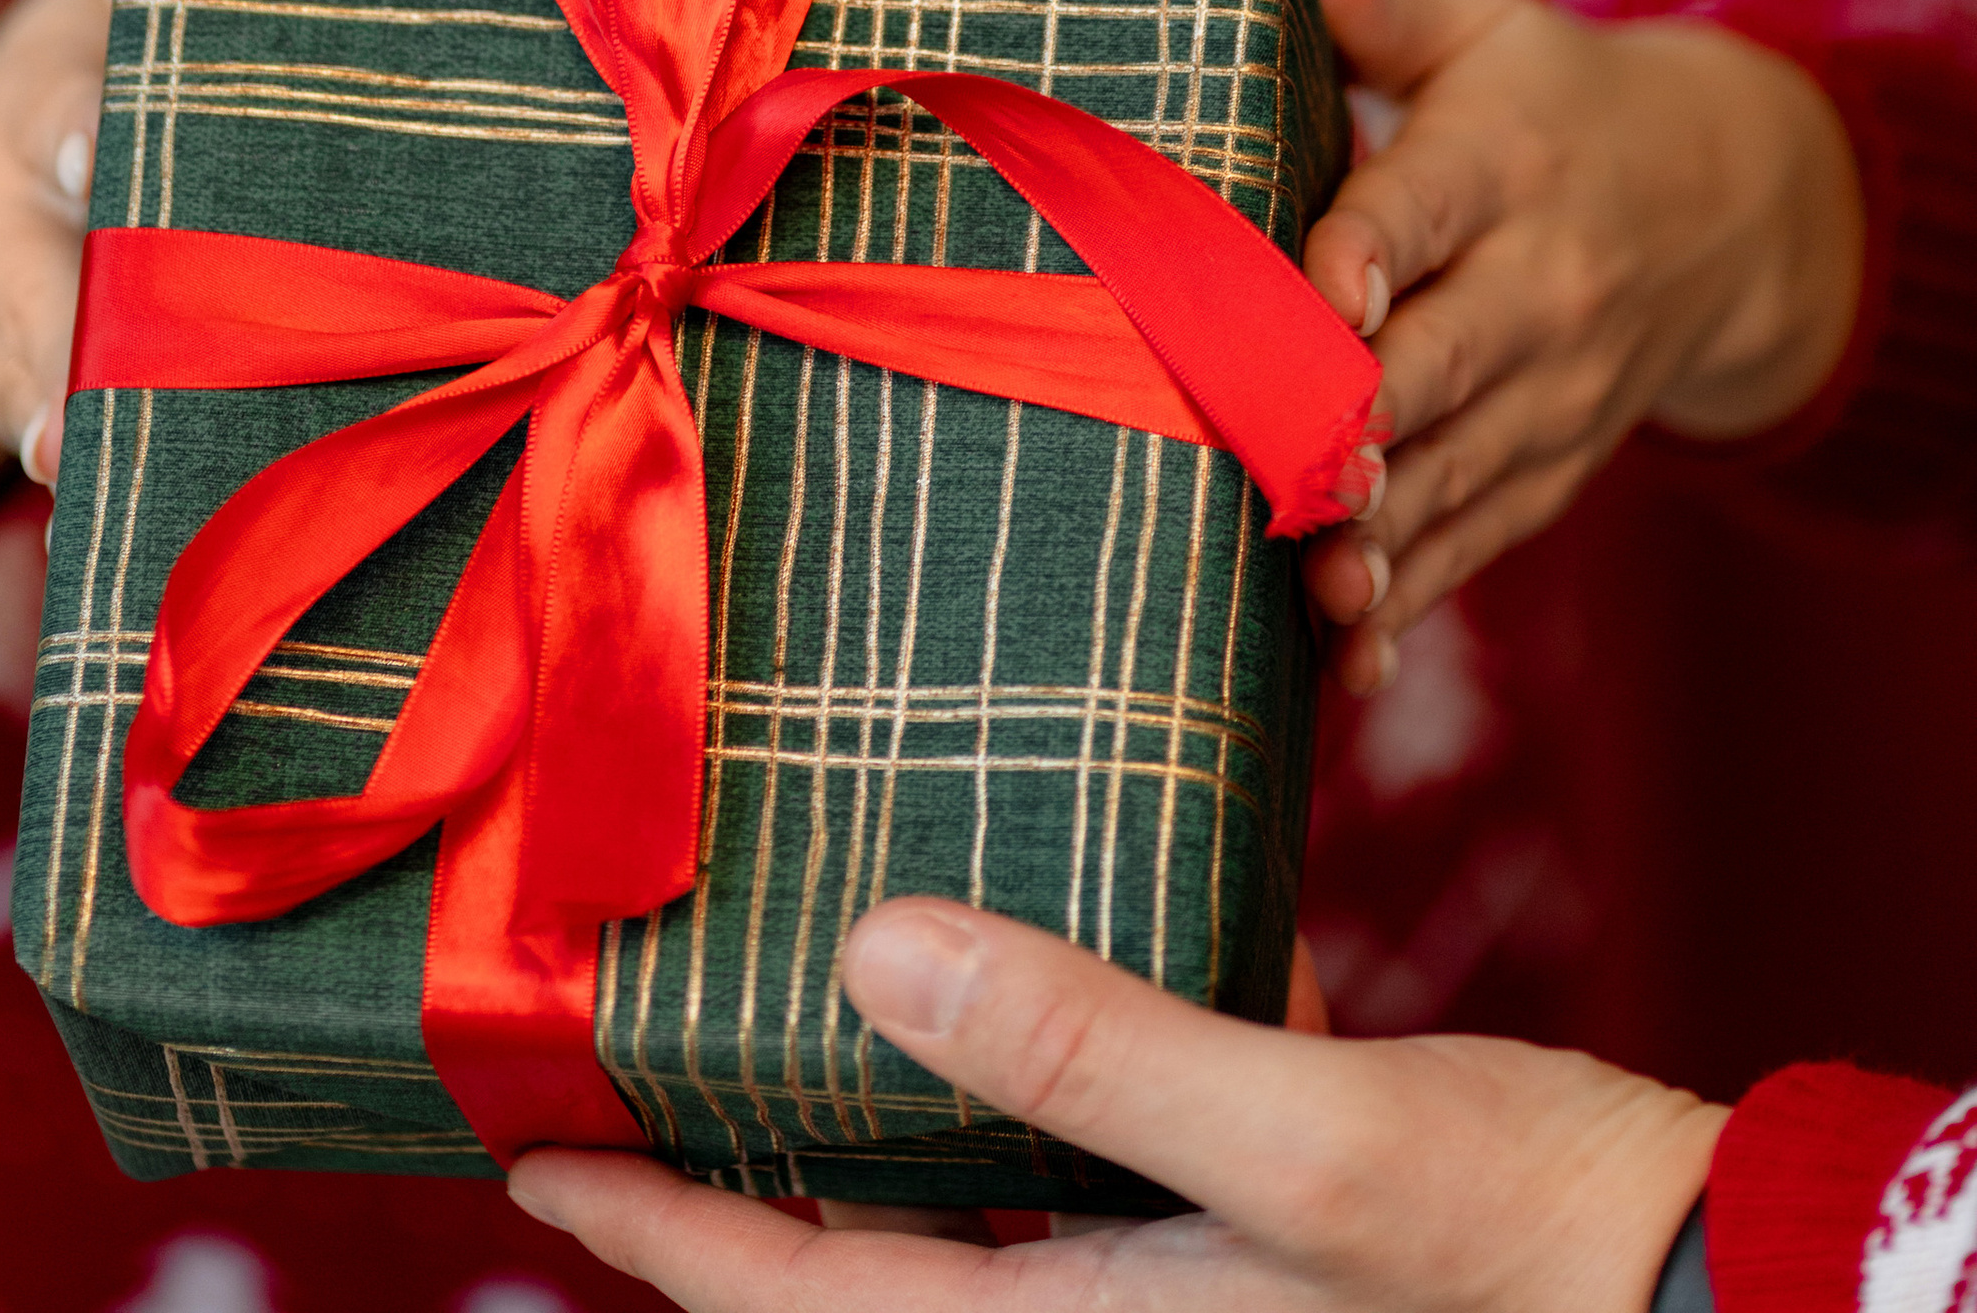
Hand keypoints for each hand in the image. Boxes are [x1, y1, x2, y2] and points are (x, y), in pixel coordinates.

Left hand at [510, 896, 1722, 1312]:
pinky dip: (1023, 1071)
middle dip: (729, 1176)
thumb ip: (1091, 1052)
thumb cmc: (1530, 1244)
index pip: (804, 1297)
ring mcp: (1177, 1282)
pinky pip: (1087, 1155)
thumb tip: (874, 952)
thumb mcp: (1306, 1138)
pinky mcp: (1250, 1219)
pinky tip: (1006, 947)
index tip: (519, 1140)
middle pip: (859, 1261)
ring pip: (966, 1202)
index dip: (652, 1223)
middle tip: (611, 1060)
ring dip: (866, 1117)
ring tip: (770, 990)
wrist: (1706, 1290)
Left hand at [1297, 0, 1863, 693]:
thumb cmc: (1546, 101)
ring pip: (1460, 470)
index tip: (1317, 292)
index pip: (1425, 205)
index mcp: (1502, 162)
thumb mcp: (1481, 30)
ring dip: (1385, 533)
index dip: (1365, 249)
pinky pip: (1482, 540)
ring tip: (1310, 581)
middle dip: (1369, 416)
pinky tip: (1349, 661)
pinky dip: (1417, 603)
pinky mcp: (1550, 466)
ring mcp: (1552, 392)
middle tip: (1291, 464)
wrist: (1724, 208)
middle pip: (1444, 357)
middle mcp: (1538, 285)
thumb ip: (1382, 5)